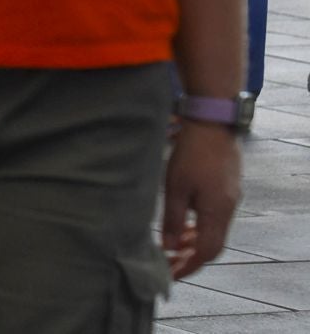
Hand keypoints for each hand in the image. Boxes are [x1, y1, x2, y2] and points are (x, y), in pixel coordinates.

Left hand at [162, 123, 241, 279]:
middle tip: (170, 265)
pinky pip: (214, 219)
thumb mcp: (176, 188)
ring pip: (214, 232)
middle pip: (213, 246)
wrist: (213, 126)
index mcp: (217, 212)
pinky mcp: (226, 190)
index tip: (172, 273)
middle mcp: (227, 210)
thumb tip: (169, 247)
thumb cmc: (191, 155)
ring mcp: (229, 200)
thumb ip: (173, 220)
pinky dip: (199, 228)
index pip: (207, 252)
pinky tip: (184, 226)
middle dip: (191, 258)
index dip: (189, 265)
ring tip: (173, 248)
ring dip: (194, 243)